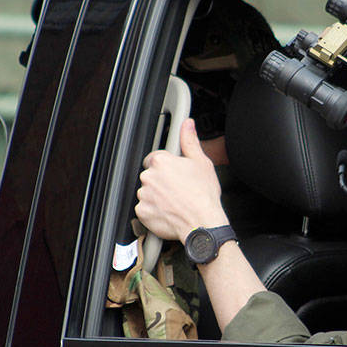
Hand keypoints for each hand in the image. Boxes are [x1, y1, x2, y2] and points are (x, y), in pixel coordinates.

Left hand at [135, 118, 227, 240]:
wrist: (202, 222)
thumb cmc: (204, 195)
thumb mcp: (202, 163)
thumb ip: (190, 140)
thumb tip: (187, 124)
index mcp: (161, 162)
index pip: (155, 158)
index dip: (166, 167)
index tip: (174, 174)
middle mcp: (149, 177)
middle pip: (150, 176)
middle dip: (161, 181)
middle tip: (178, 189)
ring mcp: (144, 195)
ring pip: (147, 193)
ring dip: (156, 196)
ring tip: (175, 202)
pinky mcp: (142, 212)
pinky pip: (145, 209)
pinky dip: (154, 211)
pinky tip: (169, 212)